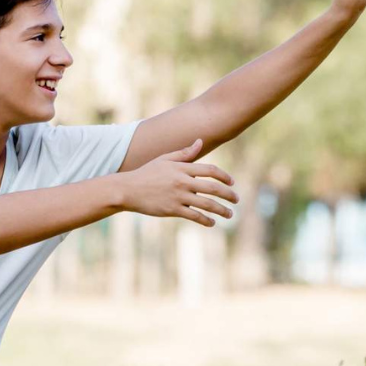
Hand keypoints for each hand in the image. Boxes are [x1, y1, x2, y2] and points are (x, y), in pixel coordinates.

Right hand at [119, 139, 238, 226]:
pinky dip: (205, 220)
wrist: (128, 189)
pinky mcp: (172, 210)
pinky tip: (211, 223)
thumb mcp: (165, 159)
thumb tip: (200, 141)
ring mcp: (178, 196)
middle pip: (213, 188)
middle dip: (228, 194)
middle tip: (236, 199)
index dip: (224, 176)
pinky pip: (194, 216)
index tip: (232, 182)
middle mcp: (183, 181)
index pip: (210, 170)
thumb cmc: (147, 173)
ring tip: (229, 214)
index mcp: (182, 168)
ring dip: (221, 210)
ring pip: (206, 204)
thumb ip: (184, 153)